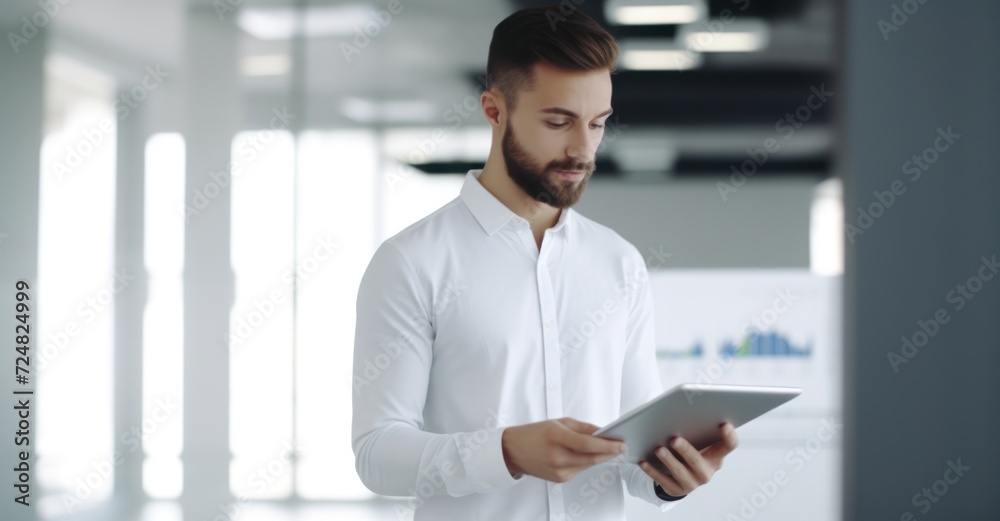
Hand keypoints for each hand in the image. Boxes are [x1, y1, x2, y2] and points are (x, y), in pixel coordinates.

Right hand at [501, 417, 627, 482]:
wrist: (514, 450)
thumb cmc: (536, 433)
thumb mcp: (559, 422)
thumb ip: (583, 428)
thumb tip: (604, 433)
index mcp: (556, 437)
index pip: (588, 444)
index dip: (607, 445)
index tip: (621, 443)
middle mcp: (557, 457)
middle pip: (591, 458)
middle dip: (609, 453)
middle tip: (621, 447)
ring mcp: (558, 471)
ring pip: (588, 465)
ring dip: (600, 457)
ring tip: (609, 449)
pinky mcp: (559, 479)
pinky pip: (580, 470)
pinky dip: (587, 462)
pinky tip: (589, 455)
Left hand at [639, 422, 739, 496]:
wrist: (682, 475)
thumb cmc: (691, 450)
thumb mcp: (698, 441)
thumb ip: (697, 429)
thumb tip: (684, 410)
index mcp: (717, 455)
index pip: (729, 446)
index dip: (729, 436)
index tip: (723, 424)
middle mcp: (707, 471)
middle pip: (698, 461)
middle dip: (686, 450)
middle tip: (674, 439)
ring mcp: (693, 482)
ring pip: (680, 472)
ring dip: (668, 460)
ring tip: (658, 450)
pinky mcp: (677, 489)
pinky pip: (663, 480)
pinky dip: (652, 471)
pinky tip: (643, 462)